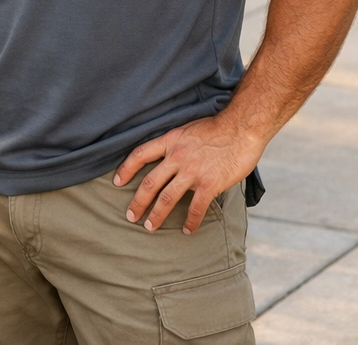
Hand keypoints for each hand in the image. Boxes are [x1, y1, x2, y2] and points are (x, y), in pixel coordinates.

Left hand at [113, 115, 264, 233]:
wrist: (240, 129)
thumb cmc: (216, 127)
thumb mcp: (187, 129)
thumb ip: (175, 144)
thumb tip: (167, 157)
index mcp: (170, 141)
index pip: (140, 155)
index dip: (126, 169)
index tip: (117, 182)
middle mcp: (176, 157)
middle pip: (150, 182)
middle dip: (138, 201)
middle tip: (130, 215)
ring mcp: (192, 172)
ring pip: (167, 198)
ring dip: (156, 215)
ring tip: (149, 226)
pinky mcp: (209, 185)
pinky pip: (196, 208)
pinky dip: (190, 221)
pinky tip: (186, 230)